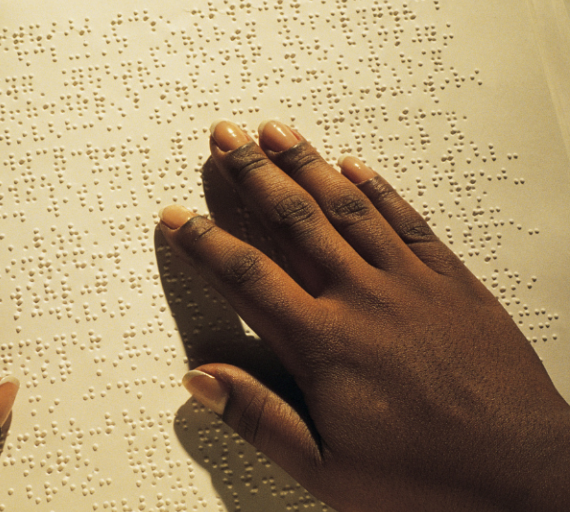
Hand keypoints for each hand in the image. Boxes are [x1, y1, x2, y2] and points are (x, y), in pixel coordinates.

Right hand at [159, 120, 569, 511]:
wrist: (522, 472)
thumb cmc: (426, 478)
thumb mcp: (325, 468)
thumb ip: (259, 418)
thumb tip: (203, 381)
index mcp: (325, 344)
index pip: (248, 278)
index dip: (206, 243)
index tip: (180, 218)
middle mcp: (363, 300)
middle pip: (294, 221)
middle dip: (251, 175)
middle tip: (224, 139)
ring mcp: (409, 284)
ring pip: (345, 208)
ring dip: (305, 165)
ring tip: (275, 133)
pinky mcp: (450, 280)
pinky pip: (406, 221)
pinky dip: (376, 189)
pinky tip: (354, 166)